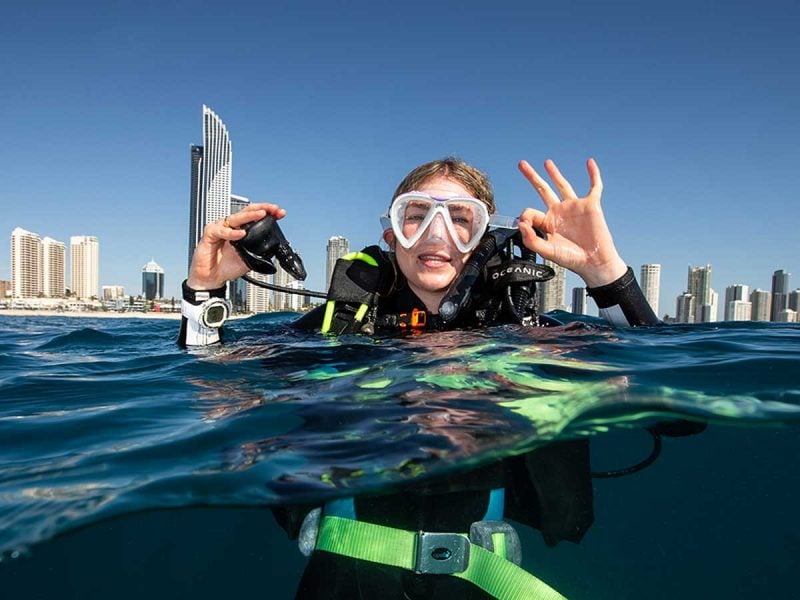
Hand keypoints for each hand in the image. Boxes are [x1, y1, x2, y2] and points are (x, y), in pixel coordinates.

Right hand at [187, 203, 286, 289]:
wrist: (212, 277)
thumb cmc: (227, 266)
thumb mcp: (249, 259)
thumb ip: (259, 251)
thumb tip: (273, 248)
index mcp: (242, 229)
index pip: (256, 216)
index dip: (268, 213)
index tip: (280, 213)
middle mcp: (232, 226)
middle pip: (248, 211)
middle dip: (263, 208)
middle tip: (274, 209)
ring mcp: (221, 228)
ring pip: (236, 217)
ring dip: (250, 216)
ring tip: (261, 215)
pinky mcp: (210, 233)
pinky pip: (221, 230)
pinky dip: (232, 232)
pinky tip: (241, 234)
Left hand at [517, 158, 626, 287]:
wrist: (594, 262)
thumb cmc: (572, 259)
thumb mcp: (546, 251)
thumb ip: (531, 239)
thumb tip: (521, 223)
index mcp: (547, 223)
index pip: (530, 212)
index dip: (525, 217)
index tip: (526, 226)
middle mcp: (559, 212)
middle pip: (543, 190)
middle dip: (532, 177)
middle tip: (522, 164)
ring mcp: (574, 207)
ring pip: (563, 185)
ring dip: (554, 173)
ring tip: (546, 163)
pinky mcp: (591, 205)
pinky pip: (594, 186)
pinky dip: (594, 174)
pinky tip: (590, 163)